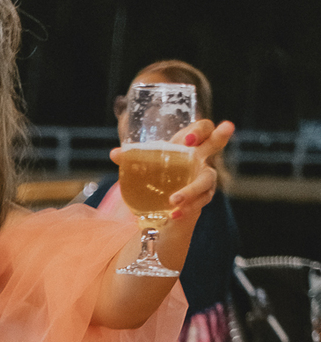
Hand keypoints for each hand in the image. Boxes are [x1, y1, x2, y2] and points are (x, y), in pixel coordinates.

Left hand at [110, 117, 234, 224]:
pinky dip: (186, 208)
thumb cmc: (158, 175)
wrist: (163, 205)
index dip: (198, 130)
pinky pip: (199, 202)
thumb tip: (115, 154)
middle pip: (216, 143)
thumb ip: (132, 159)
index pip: (202, 129)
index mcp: (189, 145)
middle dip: (221, 135)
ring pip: (206, 180)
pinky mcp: (202, 198)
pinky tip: (174, 214)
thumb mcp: (146, 165)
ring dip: (191, 189)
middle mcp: (201, 159)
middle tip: (227, 127)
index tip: (187, 140)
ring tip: (173, 200)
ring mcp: (205, 178)